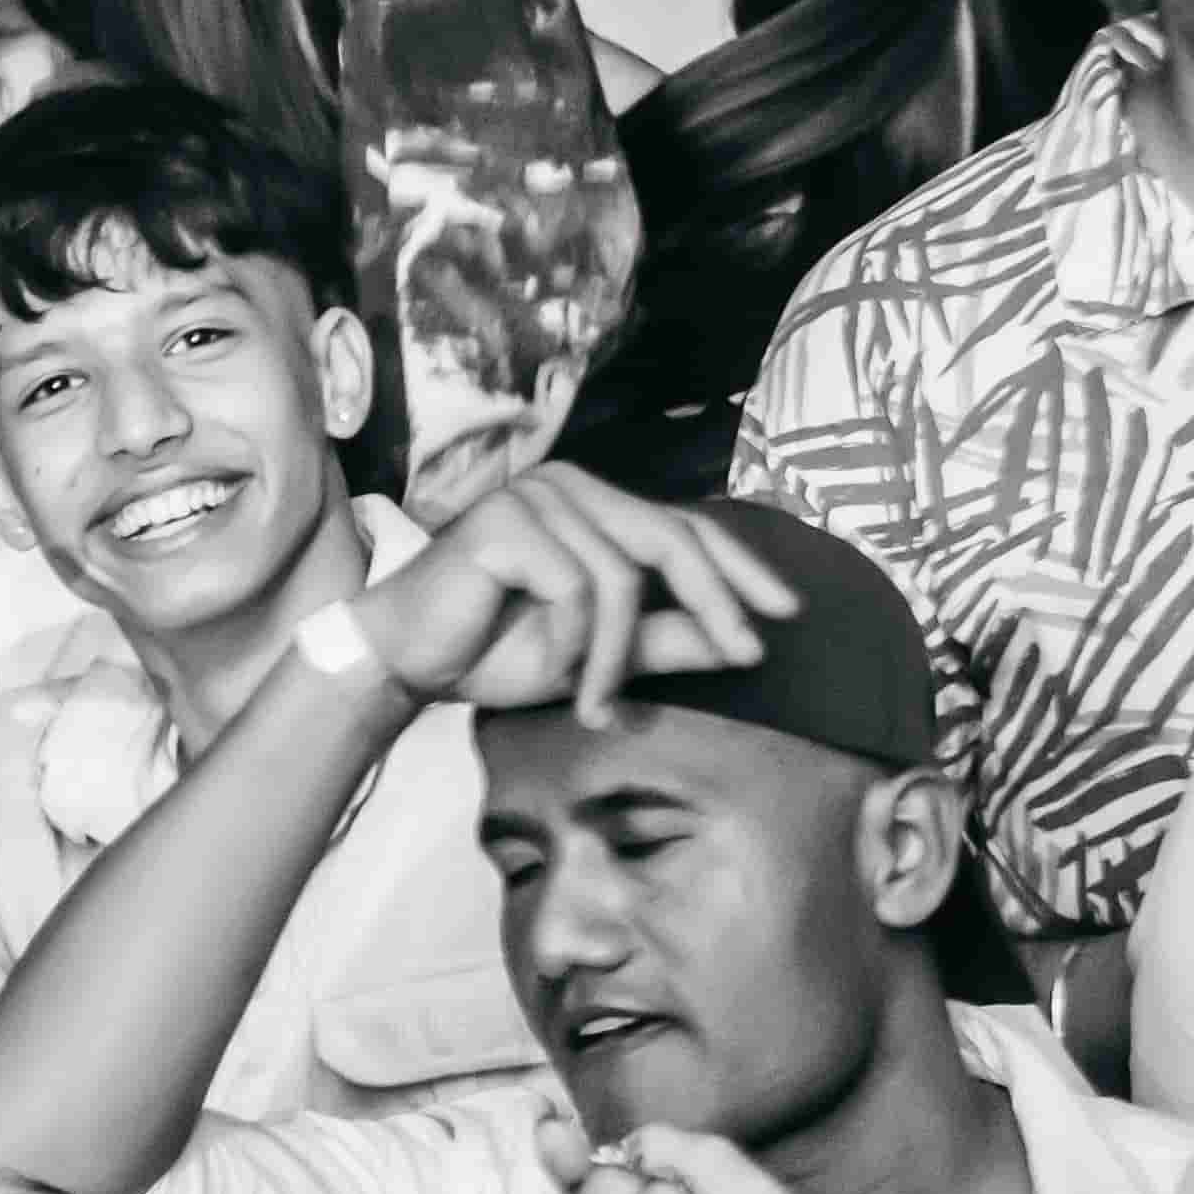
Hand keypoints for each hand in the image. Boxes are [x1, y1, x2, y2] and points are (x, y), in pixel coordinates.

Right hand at [350, 464, 794, 721]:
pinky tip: (562, 679)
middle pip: (670, 538)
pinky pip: (577, 588)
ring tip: (600, 708)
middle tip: (749, 654)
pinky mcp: (506, 522)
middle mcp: (570, 485)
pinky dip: (579, 646)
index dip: (742, 567)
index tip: (788, 614)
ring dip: (619, 656)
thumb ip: (662, 642)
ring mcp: (536, 496)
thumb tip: (740, 643)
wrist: (405, 660)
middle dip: (717, 601)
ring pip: (622, 576)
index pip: (686, 526)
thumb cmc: (492, 651)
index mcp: (594, 505)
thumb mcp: (596, 657)